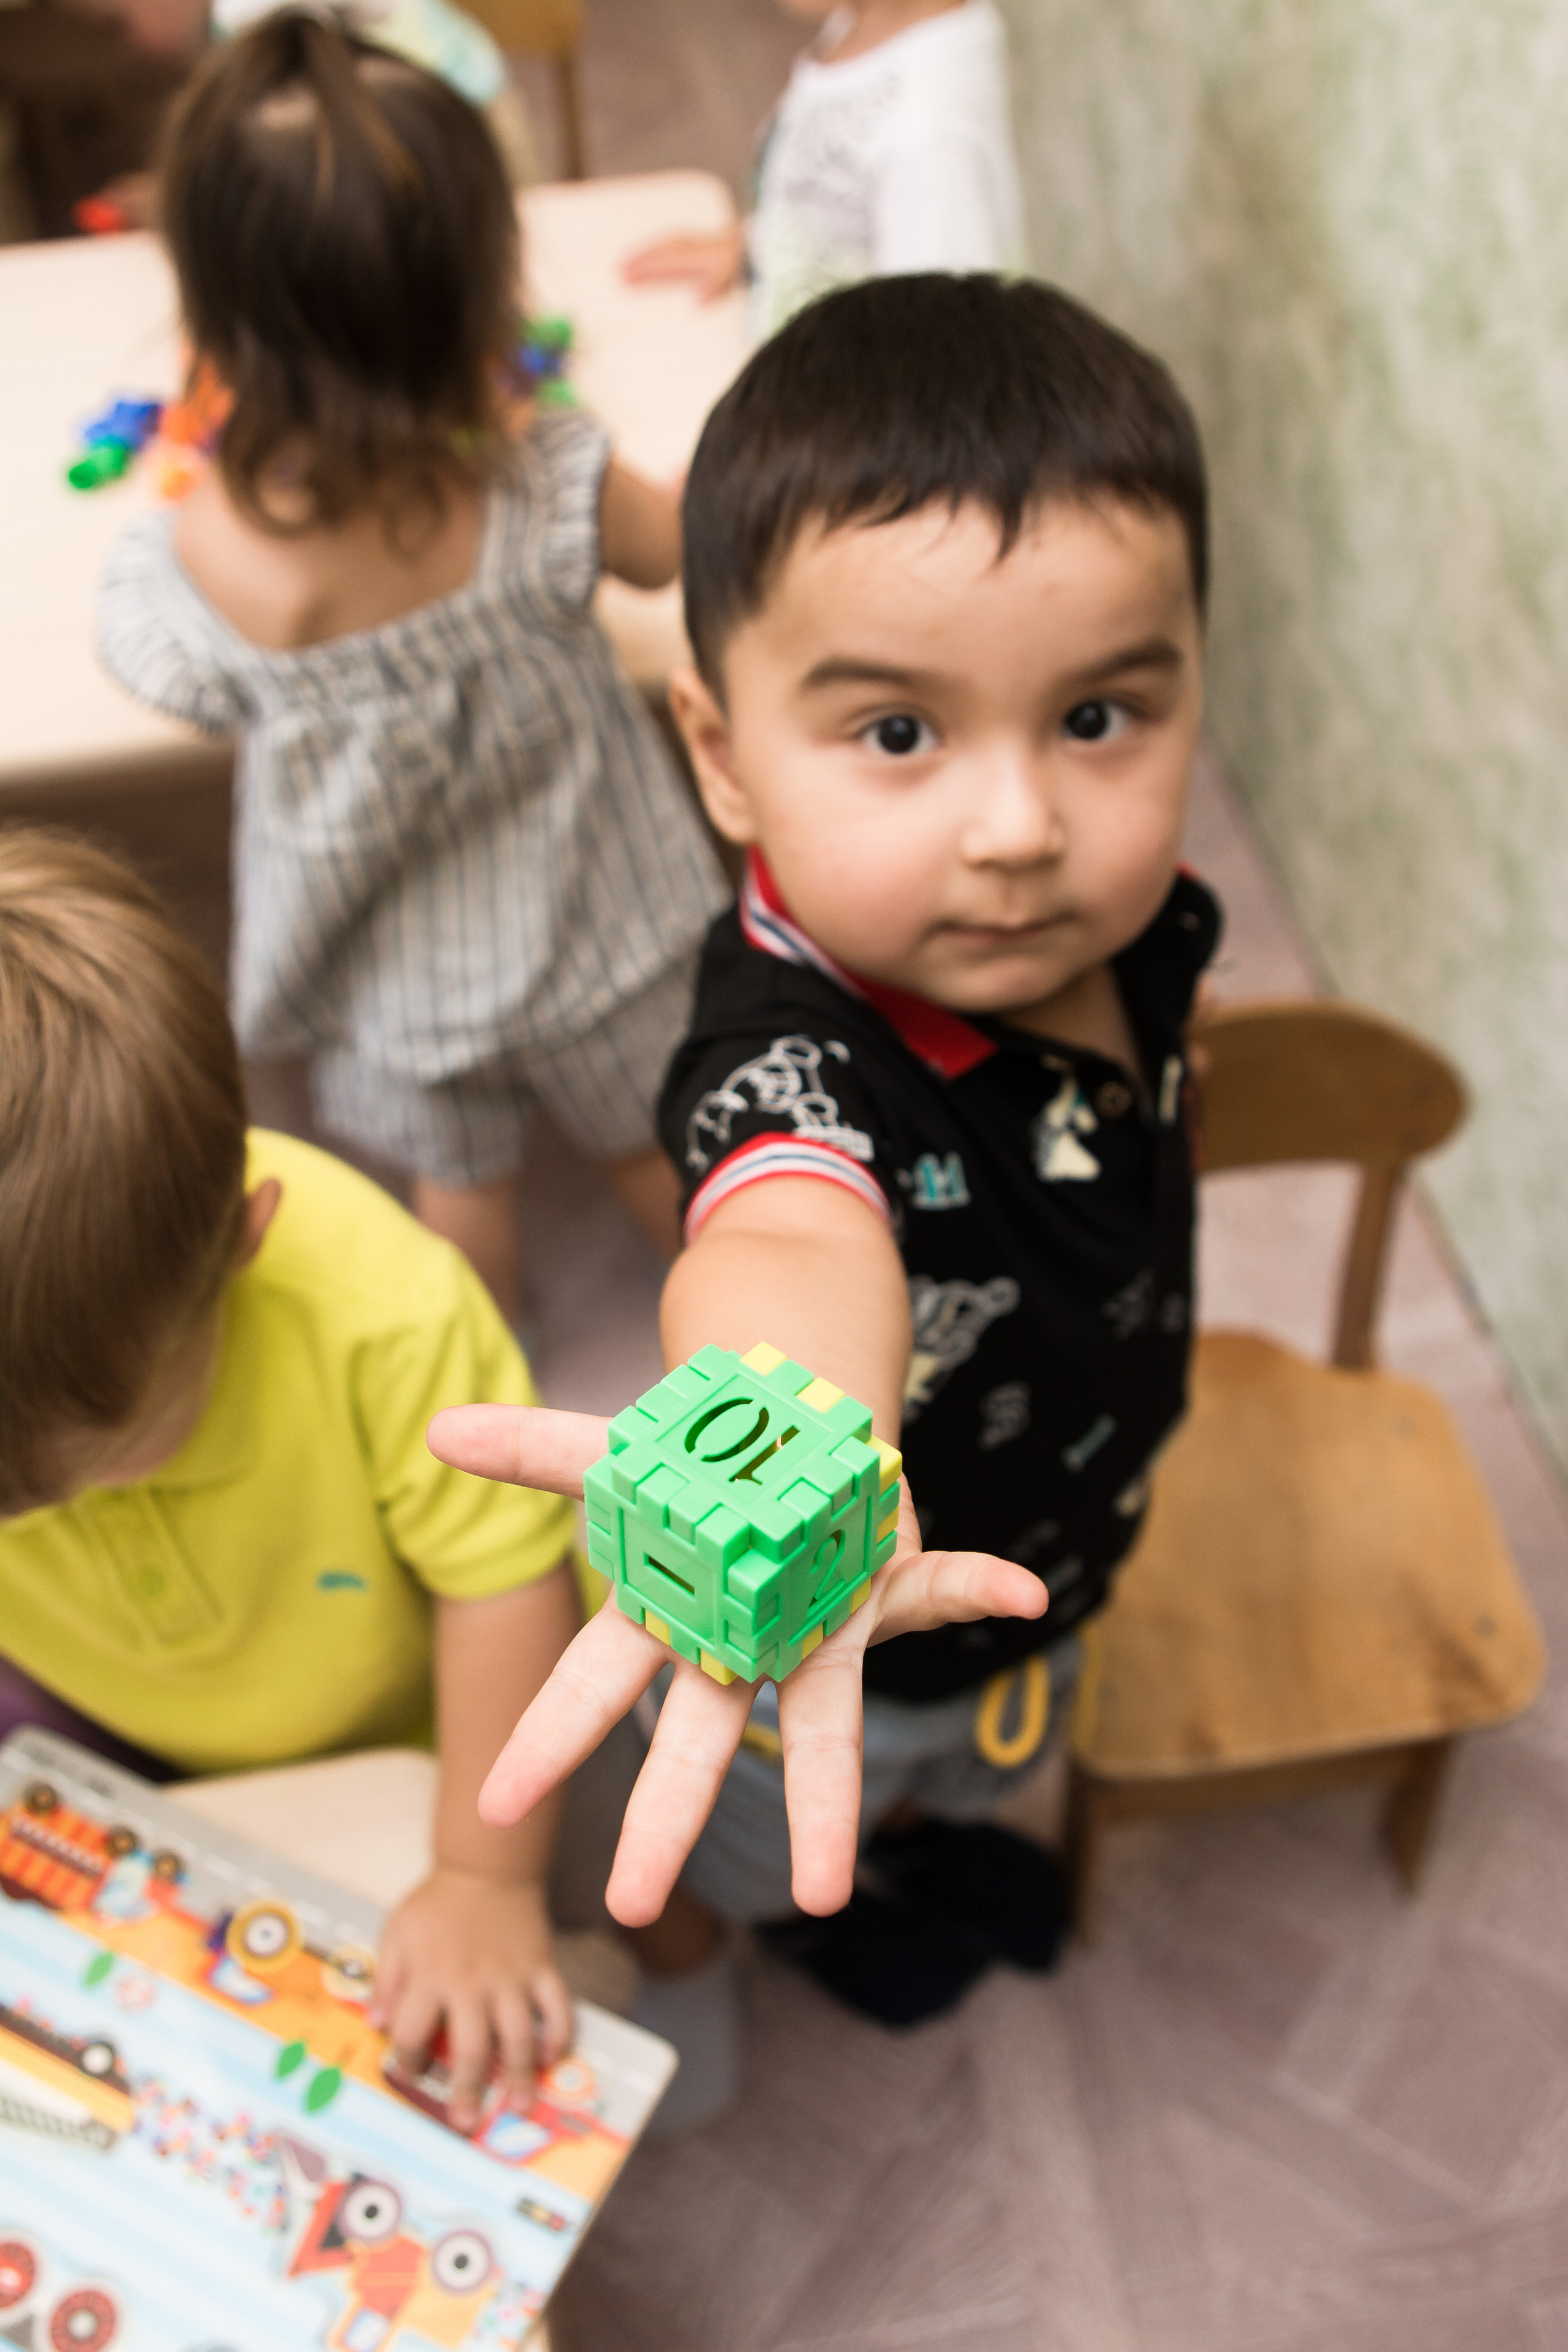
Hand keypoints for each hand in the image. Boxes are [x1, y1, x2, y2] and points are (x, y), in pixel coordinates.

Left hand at [372, 1869, 572, 2132]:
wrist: (487, 1869)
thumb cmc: (436, 1906)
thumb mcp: (397, 1933)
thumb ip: (386, 1980)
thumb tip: (378, 2025)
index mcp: (430, 1977)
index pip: (413, 2032)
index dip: (407, 2059)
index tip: (409, 2071)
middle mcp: (472, 1983)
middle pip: (472, 2047)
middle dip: (468, 2089)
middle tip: (466, 2121)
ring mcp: (512, 1977)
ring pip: (520, 2034)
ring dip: (521, 2073)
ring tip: (521, 2105)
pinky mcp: (542, 1967)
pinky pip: (559, 2006)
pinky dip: (560, 2033)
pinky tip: (554, 2057)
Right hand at [426, 1404, 1045, 1927]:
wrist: (786, 1431)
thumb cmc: (696, 1465)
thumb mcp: (612, 1451)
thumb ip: (534, 1449)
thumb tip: (438, 1432)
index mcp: (670, 1618)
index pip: (596, 1685)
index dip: (549, 1743)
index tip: (499, 1811)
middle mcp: (742, 1647)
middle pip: (701, 1743)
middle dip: (668, 1821)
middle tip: (633, 1908)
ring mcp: (818, 1631)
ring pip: (822, 1731)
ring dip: (824, 1809)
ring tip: (824, 1896)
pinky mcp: (886, 1592)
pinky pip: (938, 1588)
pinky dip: (982, 1585)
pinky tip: (1024, 1592)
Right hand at [621, 227, 744, 301]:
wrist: (750, 243)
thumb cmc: (737, 261)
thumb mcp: (726, 276)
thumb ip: (711, 288)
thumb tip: (697, 302)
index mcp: (692, 255)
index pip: (662, 263)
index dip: (644, 271)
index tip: (626, 278)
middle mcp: (687, 246)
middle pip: (657, 253)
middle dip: (637, 261)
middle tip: (618, 270)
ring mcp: (689, 242)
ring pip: (660, 245)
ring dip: (643, 253)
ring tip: (627, 262)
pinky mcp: (692, 242)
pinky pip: (667, 242)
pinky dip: (655, 248)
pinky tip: (651, 253)